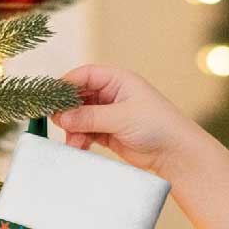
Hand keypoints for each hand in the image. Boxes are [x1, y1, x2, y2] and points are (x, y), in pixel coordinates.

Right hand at [50, 63, 201, 182]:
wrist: (175, 154)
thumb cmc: (157, 126)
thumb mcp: (121, 117)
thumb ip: (90, 117)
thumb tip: (61, 117)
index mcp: (118, 80)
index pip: (85, 75)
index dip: (67, 85)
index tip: (52, 98)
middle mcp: (112, 95)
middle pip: (79, 97)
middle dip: (67, 110)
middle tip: (57, 123)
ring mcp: (110, 115)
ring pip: (81, 117)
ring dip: (73, 128)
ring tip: (72, 142)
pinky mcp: (109, 133)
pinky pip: (87, 132)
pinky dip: (80, 139)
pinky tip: (78, 147)